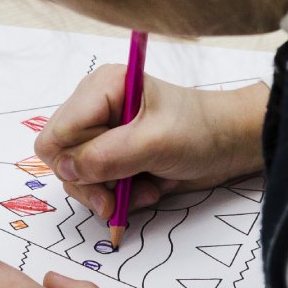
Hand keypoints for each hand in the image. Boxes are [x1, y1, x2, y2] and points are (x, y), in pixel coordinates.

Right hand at [35, 68, 267, 219]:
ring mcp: (103, 135)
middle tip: (118, 198)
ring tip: (144, 190)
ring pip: (77, 178)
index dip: (74, 162)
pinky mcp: (114, 157)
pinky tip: (148, 191)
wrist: (231, 145)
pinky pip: (97, 186)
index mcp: (100, 89)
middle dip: (92, 183)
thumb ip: (107, 156)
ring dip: (109, 193)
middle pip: (61, 160)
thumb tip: (66, 170)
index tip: (105, 177)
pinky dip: (119, 196)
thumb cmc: (200, 130)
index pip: (56, 135)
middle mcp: (95, 110)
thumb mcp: (155, 143)